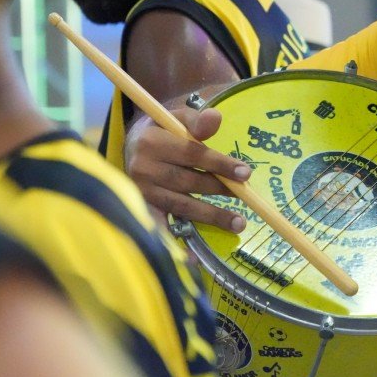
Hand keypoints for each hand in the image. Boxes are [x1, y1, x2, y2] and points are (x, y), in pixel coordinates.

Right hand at [124, 107, 251, 231]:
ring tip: (238, 223)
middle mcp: (142, 167)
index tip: (245, 173)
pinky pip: (159, 226)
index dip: (220, 164)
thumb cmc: (162, 130)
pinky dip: (174, 243)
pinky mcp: (140, 207)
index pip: (192, 154)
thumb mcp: (177, 117)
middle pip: (187, 182)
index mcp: (152, 141)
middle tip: (244, 196)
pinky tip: (192, 259)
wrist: (131, 144)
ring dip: (210, 215)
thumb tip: (216, 119)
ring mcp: (140, 191)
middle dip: (219, 189)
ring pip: (180, 205)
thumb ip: (197, 119)